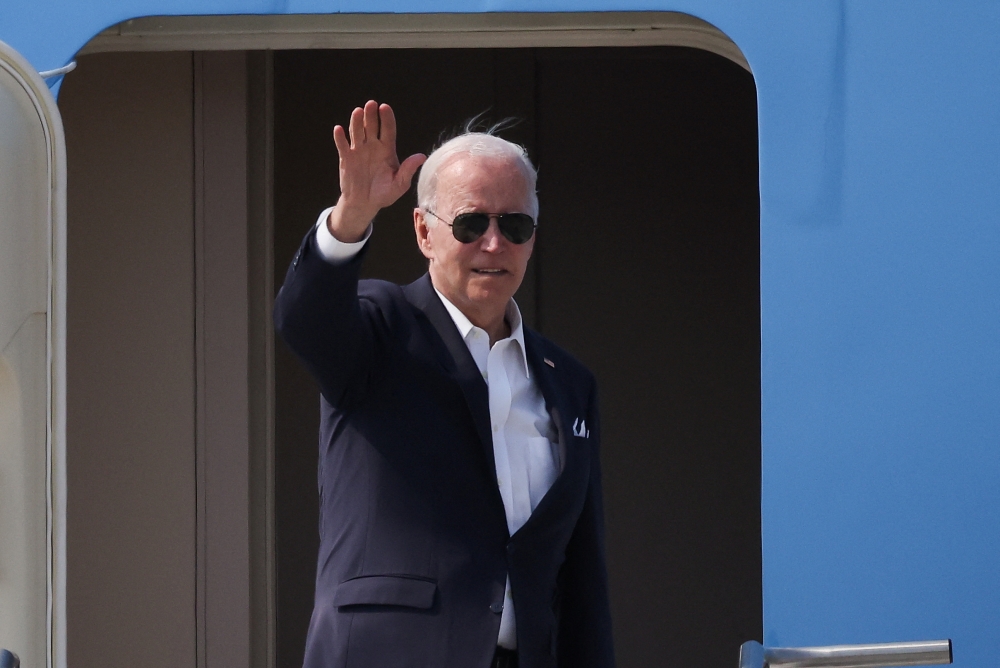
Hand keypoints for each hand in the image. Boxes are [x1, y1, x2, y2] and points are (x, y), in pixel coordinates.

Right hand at [329, 100, 426, 241]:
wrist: (365, 204)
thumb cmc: (384, 194)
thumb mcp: (400, 184)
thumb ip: (408, 170)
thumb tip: (422, 156)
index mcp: (387, 150)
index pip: (388, 130)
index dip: (386, 119)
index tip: (385, 108)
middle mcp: (372, 146)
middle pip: (372, 127)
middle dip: (371, 115)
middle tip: (371, 104)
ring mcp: (358, 150)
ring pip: (357, 132)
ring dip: (356, 122)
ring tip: (357, 112)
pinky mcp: (346, 158)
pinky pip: (342, 145)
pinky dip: (340, 138)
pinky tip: (339, 129)